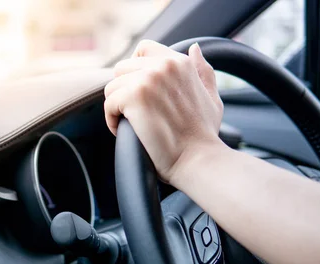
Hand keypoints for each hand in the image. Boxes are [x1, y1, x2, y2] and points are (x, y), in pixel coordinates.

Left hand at [104, 40, 224, 184]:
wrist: (198, 159)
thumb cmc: (203, 135)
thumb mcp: (211, 97)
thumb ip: (203, 71)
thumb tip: (194, 48)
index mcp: (180, 62)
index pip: (143, 49)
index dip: (135, 69)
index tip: (138, 92)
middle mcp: (163, 65)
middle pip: (122, 68)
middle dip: (124, 90)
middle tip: (134, 113)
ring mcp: (147, 79)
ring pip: (112, 86)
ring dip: (117, 106)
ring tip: (130, 124)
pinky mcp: (133, 97)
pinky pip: (108, 103)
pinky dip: (111, 120)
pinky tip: (123, 131)